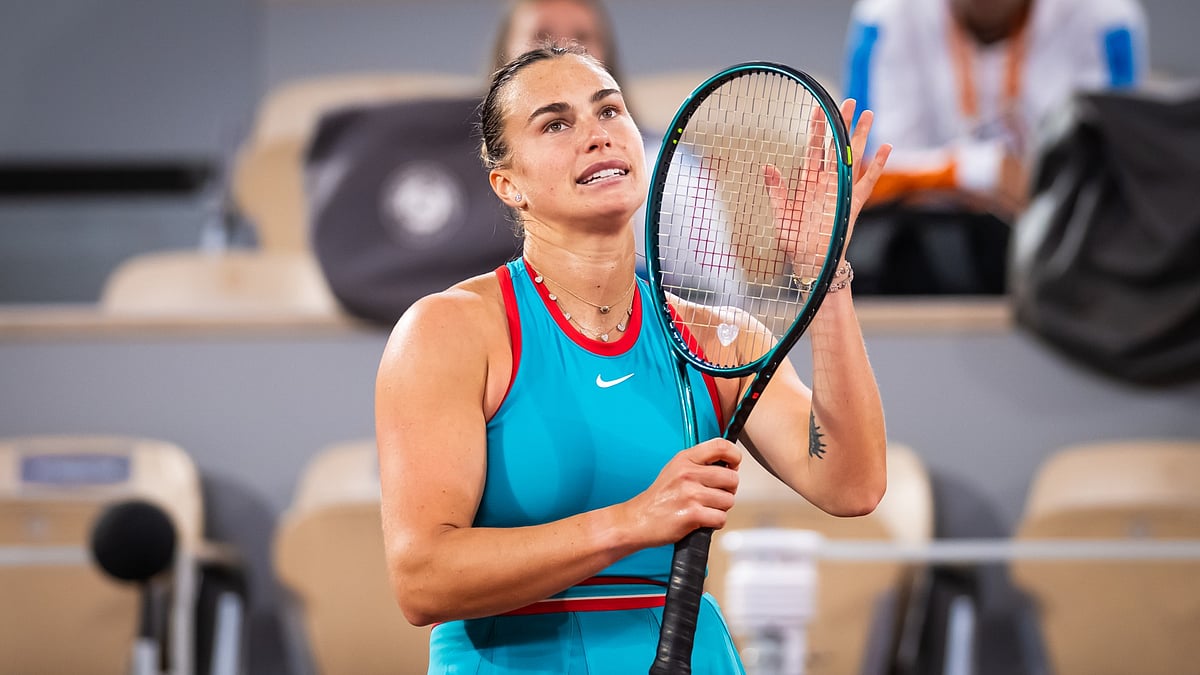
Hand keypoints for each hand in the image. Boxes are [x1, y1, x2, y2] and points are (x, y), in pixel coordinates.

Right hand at [624, 439, 741, 546]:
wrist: (639, 519)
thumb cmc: (659, 497)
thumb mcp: (675, 469)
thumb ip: (699, 463)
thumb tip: (729, 464)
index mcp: (685, 459)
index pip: (720, 446)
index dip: (734, 456)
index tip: (733, 465)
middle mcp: (688, 474)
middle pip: (731, 478)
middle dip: (728, 490)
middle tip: (715, 495)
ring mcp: (690, 494)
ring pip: (728, 501)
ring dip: (720, 508)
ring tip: (704, 508)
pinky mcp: (693, 514)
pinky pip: (721, 518)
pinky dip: (715, 522)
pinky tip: (702, 519)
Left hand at [763, 99, 891, 266]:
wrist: (811, 261)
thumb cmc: (794, 239)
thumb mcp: (781, 213)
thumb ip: (776, 189)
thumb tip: (768, 166)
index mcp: (808, 181)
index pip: (814, 148)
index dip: (817, 128)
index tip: (818, 107)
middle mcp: (827, 181)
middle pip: (837, 146)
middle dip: (842, 123)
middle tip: (848, 101)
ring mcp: (842, 191)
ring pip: (854, 158)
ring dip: (861, 137)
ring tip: (868, 114)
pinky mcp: (854, 203)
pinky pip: (868, 181)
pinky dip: (877, 165)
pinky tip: (885, 148)